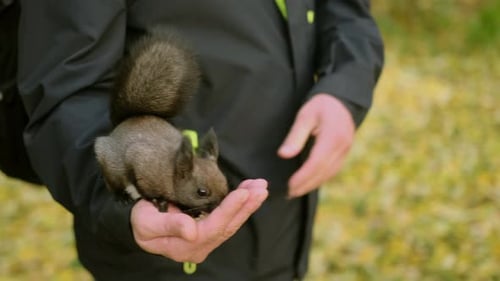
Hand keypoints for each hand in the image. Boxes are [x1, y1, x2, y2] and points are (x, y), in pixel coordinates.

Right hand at [130, 179, 267, 262]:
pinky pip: (228, 216)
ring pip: (232, 221)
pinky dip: (241, 203)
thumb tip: (191, 230)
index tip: (243, 193)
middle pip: (228, 226)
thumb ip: (169, 225)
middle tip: (261, 187)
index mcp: (186, 247)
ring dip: (248, 203)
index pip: (213, 228)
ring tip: (260, 186)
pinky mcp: (209, 226)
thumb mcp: (147, 223)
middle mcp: (201, 245)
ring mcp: (206, 237)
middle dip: (247, 206)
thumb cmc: (140, 221)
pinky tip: (249, 190)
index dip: (229, 211)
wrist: (136, 221)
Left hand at [278, 94, 354, 197]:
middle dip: (306, 185)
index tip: (289, 185)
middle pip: (324, 172)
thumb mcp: (304, 116)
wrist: (342, 100)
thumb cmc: (319, 105)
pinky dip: (320, 178)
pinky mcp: (345, 153)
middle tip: (289, 194)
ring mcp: (346, 150)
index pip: (317, 163)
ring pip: (329, 174)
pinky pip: (333, 170)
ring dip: (313, 184)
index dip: (303, 177)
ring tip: (296, 191)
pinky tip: (309, 182)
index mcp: (332, 136)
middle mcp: (342, 146)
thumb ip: (295, 136)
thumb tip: (283, 155)